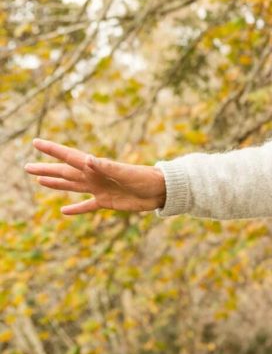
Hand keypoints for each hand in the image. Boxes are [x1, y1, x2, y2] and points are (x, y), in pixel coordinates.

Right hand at [23, 139, 165, 214]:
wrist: (162, 191)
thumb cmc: (146, 178)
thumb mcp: (126, 172)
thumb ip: (106, 167)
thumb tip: (87, 160)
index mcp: (97, 167)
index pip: (70, 156)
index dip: (53, 150)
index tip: (36, 142)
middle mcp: (95, 177)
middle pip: (65, 172)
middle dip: (47, 169)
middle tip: (26, 166)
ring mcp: (99, 189)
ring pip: (72, 186)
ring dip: (56, 183)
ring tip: (40, 180)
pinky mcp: (107, 202)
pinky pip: (87, 206)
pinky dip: (76, 209)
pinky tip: (64, 211)